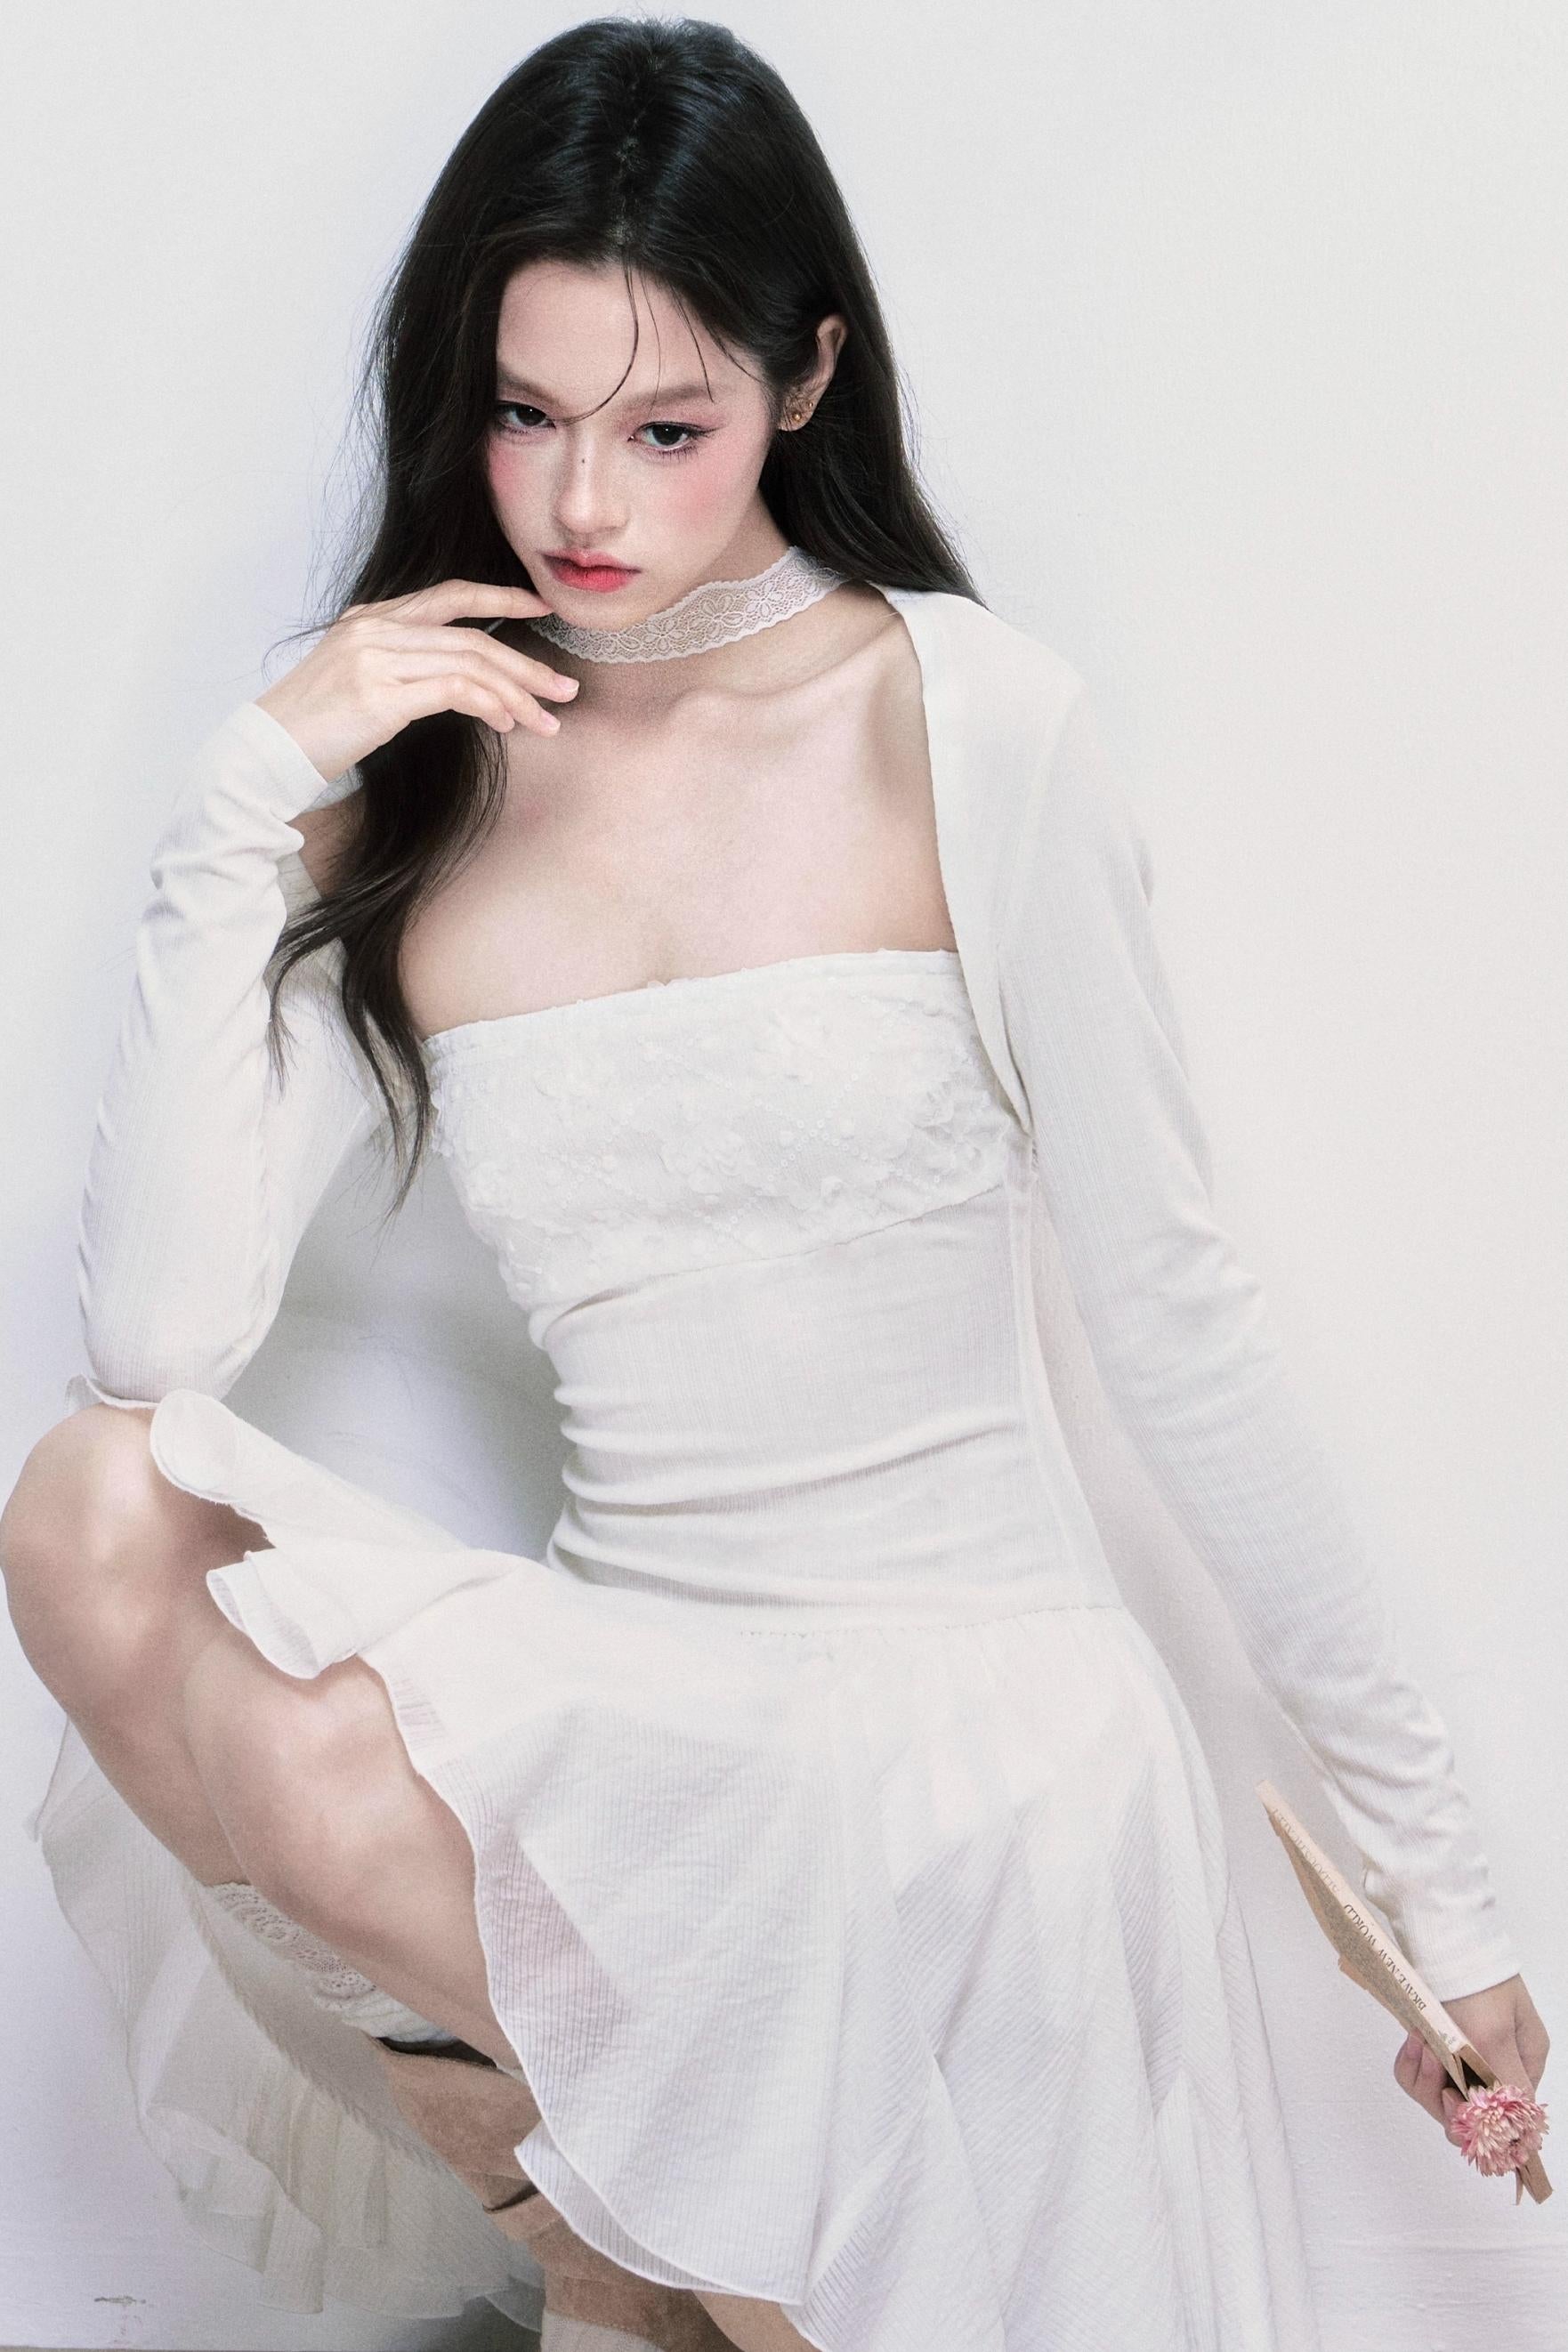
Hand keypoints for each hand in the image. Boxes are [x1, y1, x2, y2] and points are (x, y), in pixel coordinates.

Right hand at [255, 579, 579, 784]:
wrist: (263, 753)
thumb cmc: (311, 729)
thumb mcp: (357, 685)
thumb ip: (402, 670)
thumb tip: (461, 687)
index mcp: (370, 619)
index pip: (448, 596)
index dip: (499, 599)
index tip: (540, 608)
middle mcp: (375, 629)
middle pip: (471, 637)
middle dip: (526, 664)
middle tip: (565, 688)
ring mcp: (376, 658)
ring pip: (471, 664)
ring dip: (517, 694)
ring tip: (547, 720)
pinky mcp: (380, 694)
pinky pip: (455, 691)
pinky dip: (489, 706)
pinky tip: (507, 725)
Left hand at [1393, 1974, 1549, 2149]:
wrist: (1436, 1934)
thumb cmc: (1472, 1981)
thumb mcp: (1494, 2035)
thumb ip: (1507, 2084)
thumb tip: (1524, 2132)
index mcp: (1524, 2061)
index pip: (1506, 2117)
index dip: (1477, 2121)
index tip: (1452, 2100)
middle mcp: (1499, 2061)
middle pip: (1469, 2110)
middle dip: (1441, 2090)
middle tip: (1430, 2058)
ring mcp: (1466, 2052)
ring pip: (1440, 2092)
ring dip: (1424, 2072)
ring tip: (1419, 2040)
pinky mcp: (1437, 2042)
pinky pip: (1420, 2071)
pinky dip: (1411, 2060)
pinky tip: (1411, 2039)